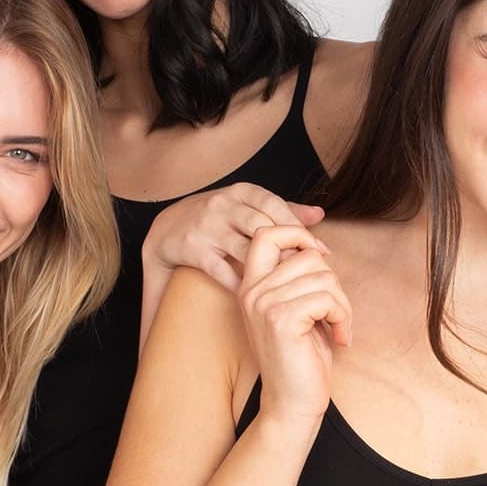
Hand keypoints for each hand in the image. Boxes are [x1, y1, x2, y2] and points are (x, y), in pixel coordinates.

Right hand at [142, 183, 323, 291]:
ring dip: (268, 269)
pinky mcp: (194, 250)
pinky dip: (241, 283)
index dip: (298, 227)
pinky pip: (222, 269)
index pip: (274, 204)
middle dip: (287, 250)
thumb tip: (319, 214)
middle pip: (261, 226)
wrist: (167, 229)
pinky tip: (260, 294)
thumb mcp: (247, 204)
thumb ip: (283, 209)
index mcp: (241, 191)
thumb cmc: (218, 217)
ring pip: (244, 248)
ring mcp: (207, 228)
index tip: (319, 250)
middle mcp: (223, 205)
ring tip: (289, 285)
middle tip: (308, 271)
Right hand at [238, 225, 349, 425]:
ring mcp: (263, 304)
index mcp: (251, 285)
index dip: (299, 234)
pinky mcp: (281, 319)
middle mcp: (252, 291)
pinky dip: (342, 317)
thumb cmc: (301, 357)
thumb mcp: (296, 309)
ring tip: (338, 327)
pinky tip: (340, 338)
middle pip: (308, 255)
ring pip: (323, 276)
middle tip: (336, 312)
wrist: (292, 402)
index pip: (268, 233)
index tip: (322, 260)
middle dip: (333, 282)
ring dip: (341, 303)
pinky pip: (327, 298)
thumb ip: (298, 278)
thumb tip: (316, 247)